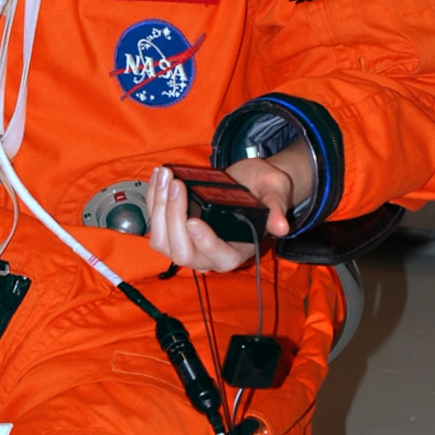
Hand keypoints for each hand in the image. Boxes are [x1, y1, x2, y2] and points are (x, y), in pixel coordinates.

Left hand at [146, 140, 312, 274]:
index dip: (205, 243)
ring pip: (163, 241)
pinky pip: (156, 223)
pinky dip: (153, 199)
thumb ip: (276, 208)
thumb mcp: (275, 192)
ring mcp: (188, 246)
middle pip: (182, 252)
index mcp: (237, 252)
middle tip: (177, 186)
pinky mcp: (173, 232)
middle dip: (174, 219)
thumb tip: (281, 227)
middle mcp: (209, 256)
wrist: (247, 183)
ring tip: (166, 176)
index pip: (219, 258)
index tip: (193, 221)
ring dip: (159, 208)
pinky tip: (159, 177)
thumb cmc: (262, 190)